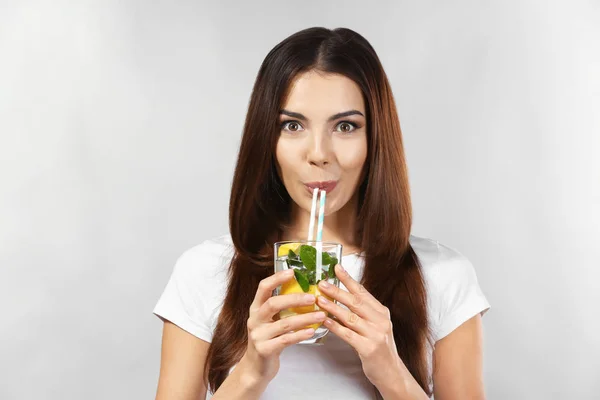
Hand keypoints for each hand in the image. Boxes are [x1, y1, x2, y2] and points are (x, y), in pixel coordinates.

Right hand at [241, 269, 326, 384]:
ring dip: (305, 318)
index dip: (277, 278)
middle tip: (313, 297)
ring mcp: (258, 335)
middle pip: (273, 304)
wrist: (256, 367)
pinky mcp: (264, 350)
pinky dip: (300, 334)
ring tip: (320, 315)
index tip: (292, 271)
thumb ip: (281, 307)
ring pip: (284, 323)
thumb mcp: (270, 320)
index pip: (263, 287)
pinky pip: (286, 340)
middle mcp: (254, 319)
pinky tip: (312, 331)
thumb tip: (306, 291)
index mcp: (256, 308)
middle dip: (295, 299)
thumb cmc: (268, 339)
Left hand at [316, 264, 406, 389]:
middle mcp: (381, 320)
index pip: (363, 292)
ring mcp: (376, 334)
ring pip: (350, 317)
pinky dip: (335, 327)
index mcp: (381, 312)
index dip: (348, 279)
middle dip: (337, 291)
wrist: (392, 373)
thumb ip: (362, 312)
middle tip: (322, 283)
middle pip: (355, 302)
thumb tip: (340, 296)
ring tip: (319, 300)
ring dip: (333, 307)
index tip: (336, 268)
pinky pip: (348, 334)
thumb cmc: (378, 347)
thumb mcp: (375, 325)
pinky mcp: (369, 348)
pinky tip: (325, 321)